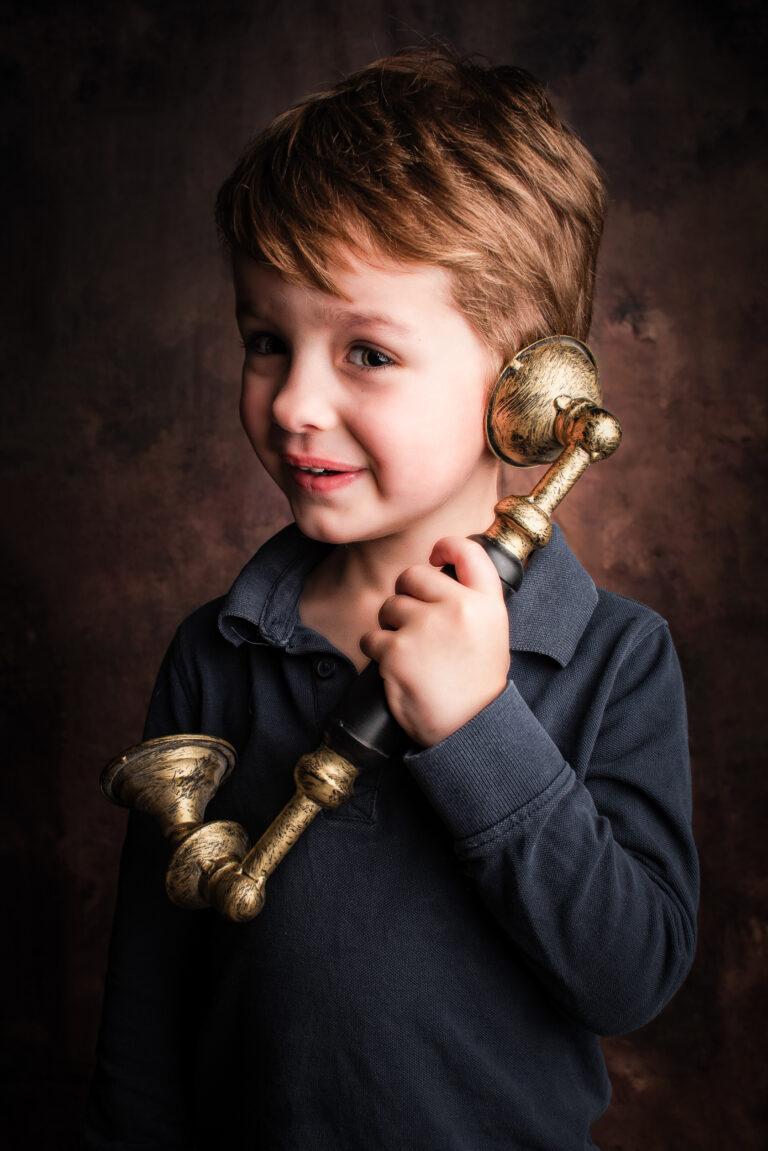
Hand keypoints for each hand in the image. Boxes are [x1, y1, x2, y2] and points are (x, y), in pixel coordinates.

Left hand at [360, 536, 510, 746]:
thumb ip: (471, 600)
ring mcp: (425, 628)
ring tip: (410, 651)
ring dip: (390, 625)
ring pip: (388, 606)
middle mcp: (457, 608)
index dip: (446, 546)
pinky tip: (396, 667)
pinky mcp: (396, 651)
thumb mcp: (492, 633)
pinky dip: (377, 651)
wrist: (469, 728)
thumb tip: (438, 569)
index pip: (467, 551)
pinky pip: (371, 637)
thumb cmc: (477, 683)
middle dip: (406, 593)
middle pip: (413, 575)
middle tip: (414, 621)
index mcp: (486, 603)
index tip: (434, 556)